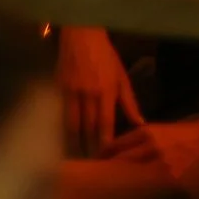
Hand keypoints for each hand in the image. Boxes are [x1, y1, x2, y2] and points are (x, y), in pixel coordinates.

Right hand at [55, 26, 140, 156]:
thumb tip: (140, 123)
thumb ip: (129, 102)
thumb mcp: (121, 76)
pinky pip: (59, 113)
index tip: (105, 158)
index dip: (105, 142)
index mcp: (106, 90)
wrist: (81, 35)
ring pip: (71, 123)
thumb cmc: (105, 56)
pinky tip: (62, 138)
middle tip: (90, 163)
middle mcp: (88, 93)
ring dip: (73, 141)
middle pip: (87, 127)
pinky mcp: (58, 88)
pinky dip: (61, 127)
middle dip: (88, 146)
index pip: (105, 123)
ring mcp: (70, 91)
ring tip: (76, 157)